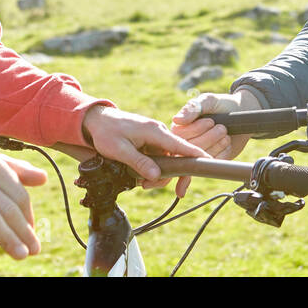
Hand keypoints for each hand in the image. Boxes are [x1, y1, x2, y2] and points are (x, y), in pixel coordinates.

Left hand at [81, 105, 206, 195]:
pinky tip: (139, 175)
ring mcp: (154, 137)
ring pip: (167, 160)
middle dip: (168, 176)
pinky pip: (158, 158)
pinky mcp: (149, 142)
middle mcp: (158, 133)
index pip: (181, 145)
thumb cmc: (107, 132)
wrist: (96, 119)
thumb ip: (139, 162)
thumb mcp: (120, 150)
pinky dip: (152, 168)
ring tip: (140, 183)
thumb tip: (156, 176)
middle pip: (176, 158)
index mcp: (155, 132)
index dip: (197, 155)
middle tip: (149, 188)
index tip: (210, 163)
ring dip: (157, 174)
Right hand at [170, 89, 261, 161]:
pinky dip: (223, 153)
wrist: (240, 113)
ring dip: (217, 145)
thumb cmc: (220, 105)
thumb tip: (176, 120)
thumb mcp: (208, 101)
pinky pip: (212, 164)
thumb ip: (193, 108)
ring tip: (225, 134)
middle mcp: (184, 143)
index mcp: (179, 128)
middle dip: (209, 137)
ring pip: (202, 158)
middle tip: (222, 128)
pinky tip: (227, 143)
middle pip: (190, 148)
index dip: (196, 129)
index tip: (210, 121)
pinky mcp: (210, 162)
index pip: (180, 135)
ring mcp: (197, 154)